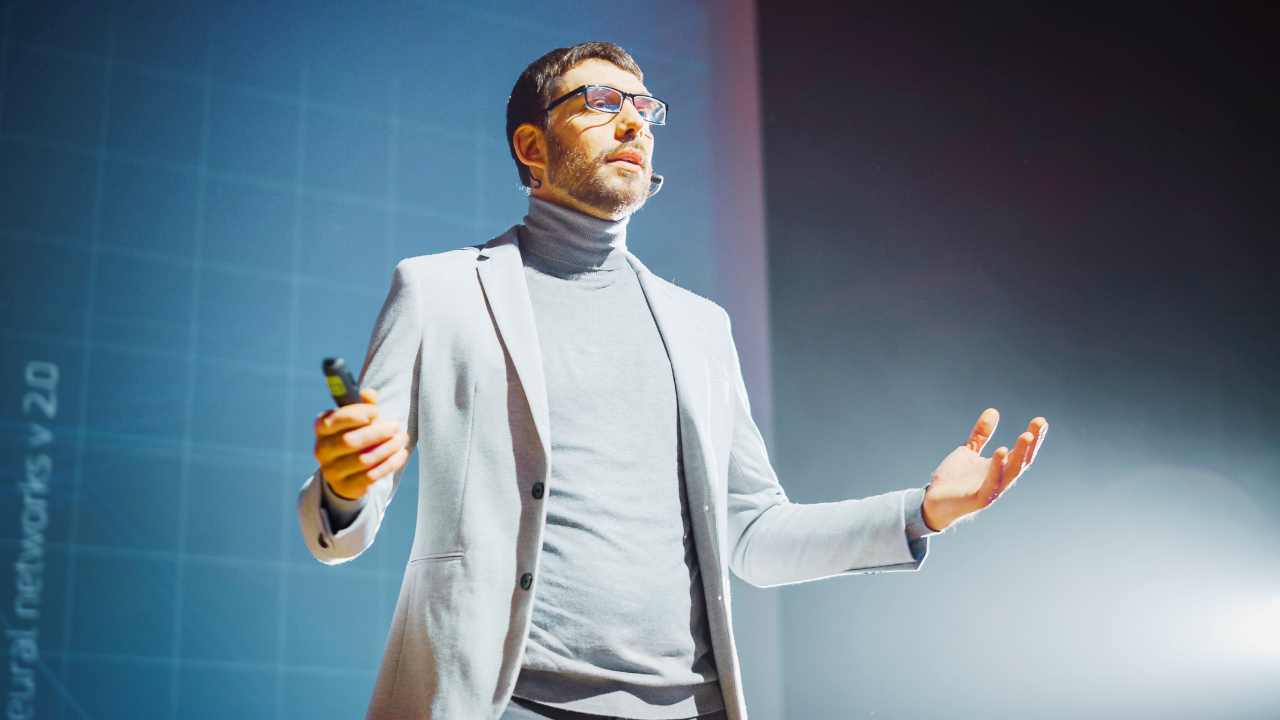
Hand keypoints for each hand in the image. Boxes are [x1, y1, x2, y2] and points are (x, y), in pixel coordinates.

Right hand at [313, 388, 409, 500]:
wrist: (346, 471)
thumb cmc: (355, 435)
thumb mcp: (358, 418)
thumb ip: (364, 405)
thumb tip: (369, 394)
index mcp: (322, 428)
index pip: (334, 420)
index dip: (356, 414)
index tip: (376, 411)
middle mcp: (322, 450)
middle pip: (350, 441)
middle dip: (377, 432)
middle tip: (396, 425)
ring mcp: (332, 471)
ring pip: (363, 460)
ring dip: (387, 448)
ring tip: (402, 438)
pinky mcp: (346, 486)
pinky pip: (371, 476)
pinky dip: (389, 463)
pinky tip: (401, 454)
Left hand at [921, 408, 1046, 530]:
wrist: (933, 501)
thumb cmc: (954, 479)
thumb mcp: (968, 451)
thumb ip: (981, 435)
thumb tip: (993, 411)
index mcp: (1000, 469)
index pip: (1022, 452)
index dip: (1033, 437)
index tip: (1041, 421)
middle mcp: (1000, 479)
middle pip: (1022, 460)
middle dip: (1032, 442)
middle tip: (1040, 423)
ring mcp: (992, 490)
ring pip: (1011, 471)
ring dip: (1020, 453)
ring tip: (1027, 435)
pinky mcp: (979, 498)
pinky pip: (991, 482)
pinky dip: (997, 466)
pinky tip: (1002, 450)